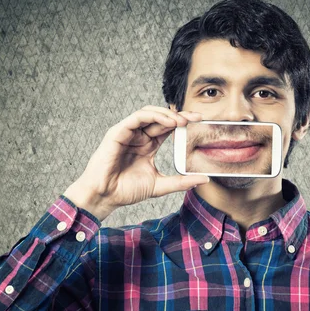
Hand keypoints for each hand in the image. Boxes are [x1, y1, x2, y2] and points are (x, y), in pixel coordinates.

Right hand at [63, 105, 209, 220]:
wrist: (105, 197)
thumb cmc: (126, 191)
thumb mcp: (160, 186)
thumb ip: (181, 182)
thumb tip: (204, 179)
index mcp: (148, 145)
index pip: (168, 127)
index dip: (183, 122)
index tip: (200, 122)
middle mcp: (139, 136)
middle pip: (161, 118)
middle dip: (180, 115)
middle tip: (196, 117)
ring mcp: (128, 133)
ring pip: (149, 113)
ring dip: (167, 114)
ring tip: (182, 120)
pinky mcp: (118, 132)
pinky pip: (137, 117)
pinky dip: (153, 116)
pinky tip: (167, 122)